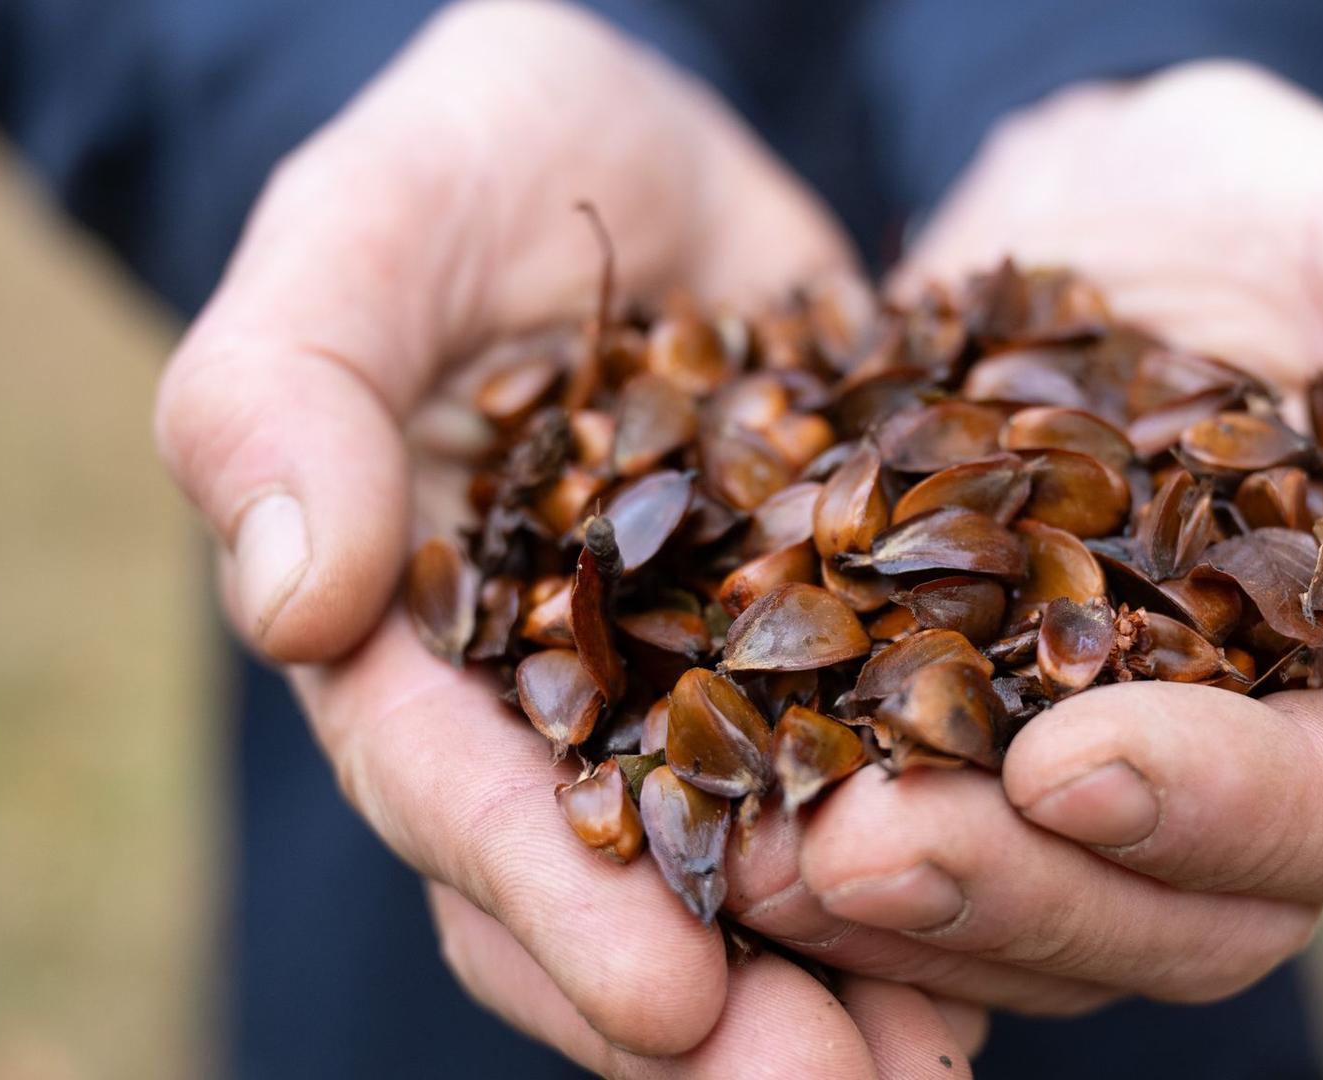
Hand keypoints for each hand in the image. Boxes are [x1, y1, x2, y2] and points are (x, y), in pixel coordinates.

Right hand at [153, 2, 975, 1072]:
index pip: (462, 798)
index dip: (555, 904)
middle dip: (717, 1014)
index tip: (666, 1004)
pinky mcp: (832, 644)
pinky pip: (876, 777)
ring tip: (938, 1065)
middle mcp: (559, 702)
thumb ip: (291, 390)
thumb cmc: (481, 156)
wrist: (650, 138)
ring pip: (754, 874)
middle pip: (617, 888)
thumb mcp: (372, 225)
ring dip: (848, 982)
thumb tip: (294, 602)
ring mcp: (700, 687)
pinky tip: (1031, 931)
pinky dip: (943, 862)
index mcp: (420, 641)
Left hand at [745, 62, 1322, 1006]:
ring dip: (899, 912)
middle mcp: (1271, 776)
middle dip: (1021, 894)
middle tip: (859, 850)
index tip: (1071, 763)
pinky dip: (818, 852)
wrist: (1104, 223)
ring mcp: (1109, 782)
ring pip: (1033, 920)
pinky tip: (720, 818)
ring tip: (764, 851)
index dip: (1229, 814)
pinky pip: (911, 850)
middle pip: (1181, 916)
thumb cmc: (1289, 222)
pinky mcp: (971, 759)